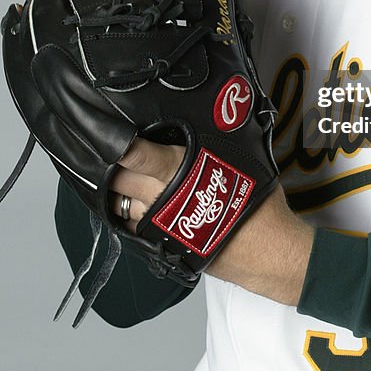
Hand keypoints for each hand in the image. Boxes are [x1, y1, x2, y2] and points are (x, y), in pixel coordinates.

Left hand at [109, 138, 313, 304]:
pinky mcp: (158, 244)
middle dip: (112, 167)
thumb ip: (212, 142)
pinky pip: (131, 226)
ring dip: (119, 193)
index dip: (115, 144)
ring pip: (119, 204)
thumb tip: (207, 121)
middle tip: (115, 155)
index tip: (105, 134)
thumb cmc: (256, 202)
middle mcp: (160, 196)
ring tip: (128, 181)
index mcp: (178, 169)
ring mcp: (156, 223)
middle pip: (117, 179)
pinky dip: (132, 215)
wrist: (265, 250)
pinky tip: (143, 207)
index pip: (135, 154)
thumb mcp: (239, 158)